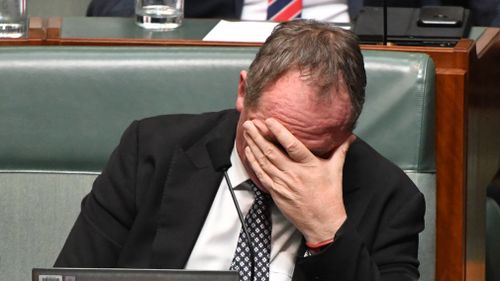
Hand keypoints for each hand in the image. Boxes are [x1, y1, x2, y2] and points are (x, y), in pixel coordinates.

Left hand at [242, 118, 355, 242]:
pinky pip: (262, 175)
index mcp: (309, 165)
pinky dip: (254, 162)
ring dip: (253, 146)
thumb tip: (349, 137)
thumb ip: (340, 151)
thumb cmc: (329, 196)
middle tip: (249, 123)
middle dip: (258, 136)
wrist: (322, 222)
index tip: (269, 120)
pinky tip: (249, 152)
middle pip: (271, 152)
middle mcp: (293, 173)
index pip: (292, 145)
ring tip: (246, 132)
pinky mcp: (276, 192)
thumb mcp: (336, 171)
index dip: (279, 132)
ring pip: (264, 161)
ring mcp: (283, 183)